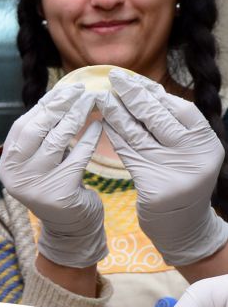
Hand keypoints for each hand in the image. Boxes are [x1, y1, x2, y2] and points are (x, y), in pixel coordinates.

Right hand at [0, 83, 106, 267]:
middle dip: (60, 106)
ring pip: (56, 141)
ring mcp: (34, 186)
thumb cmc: (59, 184)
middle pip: (37, 130)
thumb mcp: (42, 161)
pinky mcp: (58, 193)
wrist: (71, 226)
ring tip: (92, 102)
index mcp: (6, 165)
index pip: (22, 126)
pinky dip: (90, 139)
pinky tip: (100, 125)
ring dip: (76, 117)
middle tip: (80, 90)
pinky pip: (77, 157)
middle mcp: (14, 176)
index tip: (63, 88)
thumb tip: (58, 93)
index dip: (44, 105)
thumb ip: (41, 136)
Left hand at [98, 69, 227, 265]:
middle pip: (158, 116)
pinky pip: (128, 153)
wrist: (184, 229)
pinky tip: (102, 123)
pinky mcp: (154, 187)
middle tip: (114, 77)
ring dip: (116, 112)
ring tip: (100, 96)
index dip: (154, 92)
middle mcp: (194, 154)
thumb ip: (175, 128)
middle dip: (132, 94)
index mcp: (207, 141)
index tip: (134, 79)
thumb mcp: (189, 154)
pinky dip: (113, 136)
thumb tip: (145, 91)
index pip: (179, 107)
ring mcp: (175, 172)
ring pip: (138, 133)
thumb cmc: (183, 184)